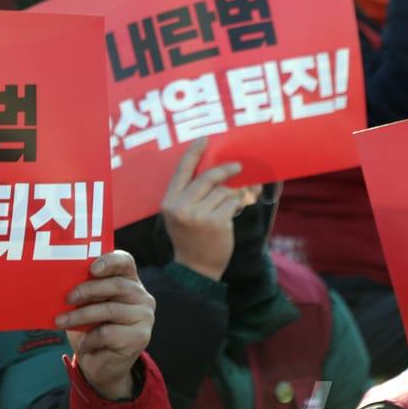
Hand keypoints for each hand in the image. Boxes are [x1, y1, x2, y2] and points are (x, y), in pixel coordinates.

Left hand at [56, 252, 154, 400]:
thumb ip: (83, 290)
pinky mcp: (140, 337)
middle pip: (116, 285)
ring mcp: (144, 316)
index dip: (110, 261)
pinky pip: (109, 333)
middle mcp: (141, 296)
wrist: (100, 364)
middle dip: (88, 290)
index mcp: (128, 280)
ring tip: (61, 321)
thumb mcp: (86, 305)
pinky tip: (84, 344)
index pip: (125, 262)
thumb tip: (61, 280)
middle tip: (67, 298)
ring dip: (81, 316)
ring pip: (110, 310)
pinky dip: (90, 338)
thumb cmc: (91, 327)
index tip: (92, 268)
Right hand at [160, 138, 259, 281]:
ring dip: (233, 195)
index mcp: (169, 202)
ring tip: (234, 204)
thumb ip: (190, 194)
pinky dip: (238, 205)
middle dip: (226, 170)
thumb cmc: (190, 238)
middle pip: (207, 178)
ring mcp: (199, 215)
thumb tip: (216, 170)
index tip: (204, 139)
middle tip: (238, 167)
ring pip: (224, 191)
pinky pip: (232, 203)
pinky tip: (235, 212)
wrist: (196, 269)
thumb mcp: (180, 215)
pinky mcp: (216, 223)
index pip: (181, 171)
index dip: (193, 153)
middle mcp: (181, 207)